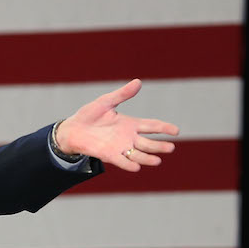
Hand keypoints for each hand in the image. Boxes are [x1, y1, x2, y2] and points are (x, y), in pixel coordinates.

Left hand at [54, 79, 178, 171]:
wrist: (72, 128)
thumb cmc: (89, 115)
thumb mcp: (105, 102)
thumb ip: (122, 94)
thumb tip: (138, 81)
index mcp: (130, 123)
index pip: (152, 126)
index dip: (165, 128)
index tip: (176, 130)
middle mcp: (129, 137)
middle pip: (149, 143)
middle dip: (160, 146)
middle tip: (170, 148)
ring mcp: (120, 147)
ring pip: (139, 155)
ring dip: (148, 158)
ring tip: (157, 160)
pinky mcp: (109, 155)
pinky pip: (122, 161)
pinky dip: (129, 164)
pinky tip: (136, 166)